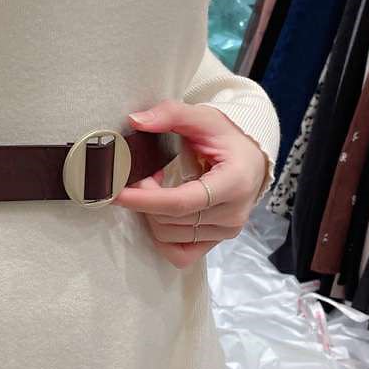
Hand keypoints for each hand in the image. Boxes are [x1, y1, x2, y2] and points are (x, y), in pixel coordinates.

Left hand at [115, 101, 268, 268]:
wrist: (250, 159)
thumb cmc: (228, 139)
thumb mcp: (202, 117)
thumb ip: (170, 115)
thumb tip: (136, 121)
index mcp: (234, 183)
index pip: (181, 203)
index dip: (145, 200)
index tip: (118, 193)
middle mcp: (233, 214)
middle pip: (170, 220)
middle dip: (145, 201)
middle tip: (142, 177)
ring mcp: (226, 232)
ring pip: (169, 236)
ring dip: (152, 215)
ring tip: (156, 190)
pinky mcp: (217, 242)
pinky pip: (180, 254)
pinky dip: (163, 236)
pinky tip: (162, 214)